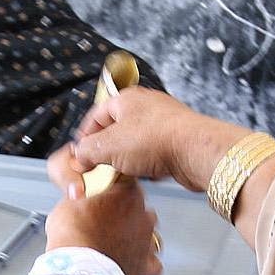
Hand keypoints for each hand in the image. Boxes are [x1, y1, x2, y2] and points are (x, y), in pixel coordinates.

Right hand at [44, 177, 162, 274]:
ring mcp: (147, 240)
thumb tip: (80, 191)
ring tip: (115, 244)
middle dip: (125, 214)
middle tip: (104, 223)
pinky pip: (152, 263)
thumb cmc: (73, 235)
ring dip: (135, 237)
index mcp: (127, 192)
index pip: (126, 182)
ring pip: (149, 234)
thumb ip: (83, 193)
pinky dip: (142, 263)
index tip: (102, 196)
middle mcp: (143, 214)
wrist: (79, 269)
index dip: (113, 189)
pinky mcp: (147, 265)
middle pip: (139, 208)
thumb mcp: (70, 201)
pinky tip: (128, 263)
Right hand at [48, 87, 251, 196]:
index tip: (79, 155)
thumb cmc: (154, 141)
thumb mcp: (108, 147)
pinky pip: (153, 152)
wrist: (196, 151)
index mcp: (126, 99)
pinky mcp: (177, 140)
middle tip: (97, 168)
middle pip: (116, 129)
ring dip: (126, 159)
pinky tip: (144, 175)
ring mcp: (163, 123)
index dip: (84, 137)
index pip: (96, 115)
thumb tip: (78, 157)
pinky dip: (145, 164)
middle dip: (105, 150)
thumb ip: (87, 151)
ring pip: (135, 143)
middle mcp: (145, 107)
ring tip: (120, 174)